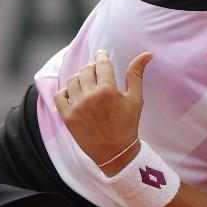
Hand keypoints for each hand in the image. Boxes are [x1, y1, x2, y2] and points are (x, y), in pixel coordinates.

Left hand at [54, 50, 152, 176]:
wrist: (115, 152)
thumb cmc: (128, 125)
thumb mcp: (135, 99)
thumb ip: (136, 74)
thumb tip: (147, 54)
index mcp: (108, 90)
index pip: (101, 63)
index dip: (102, 56)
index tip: (102, 56)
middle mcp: (90, 96)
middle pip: (86, 69)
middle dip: (93, 68)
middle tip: (98, 73)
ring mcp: (76, 106)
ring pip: (72, 80)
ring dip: (80, 78)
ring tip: (87, 84)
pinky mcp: (67, 117)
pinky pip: (59, 95)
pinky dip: (65, 92)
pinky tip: (75, 95)